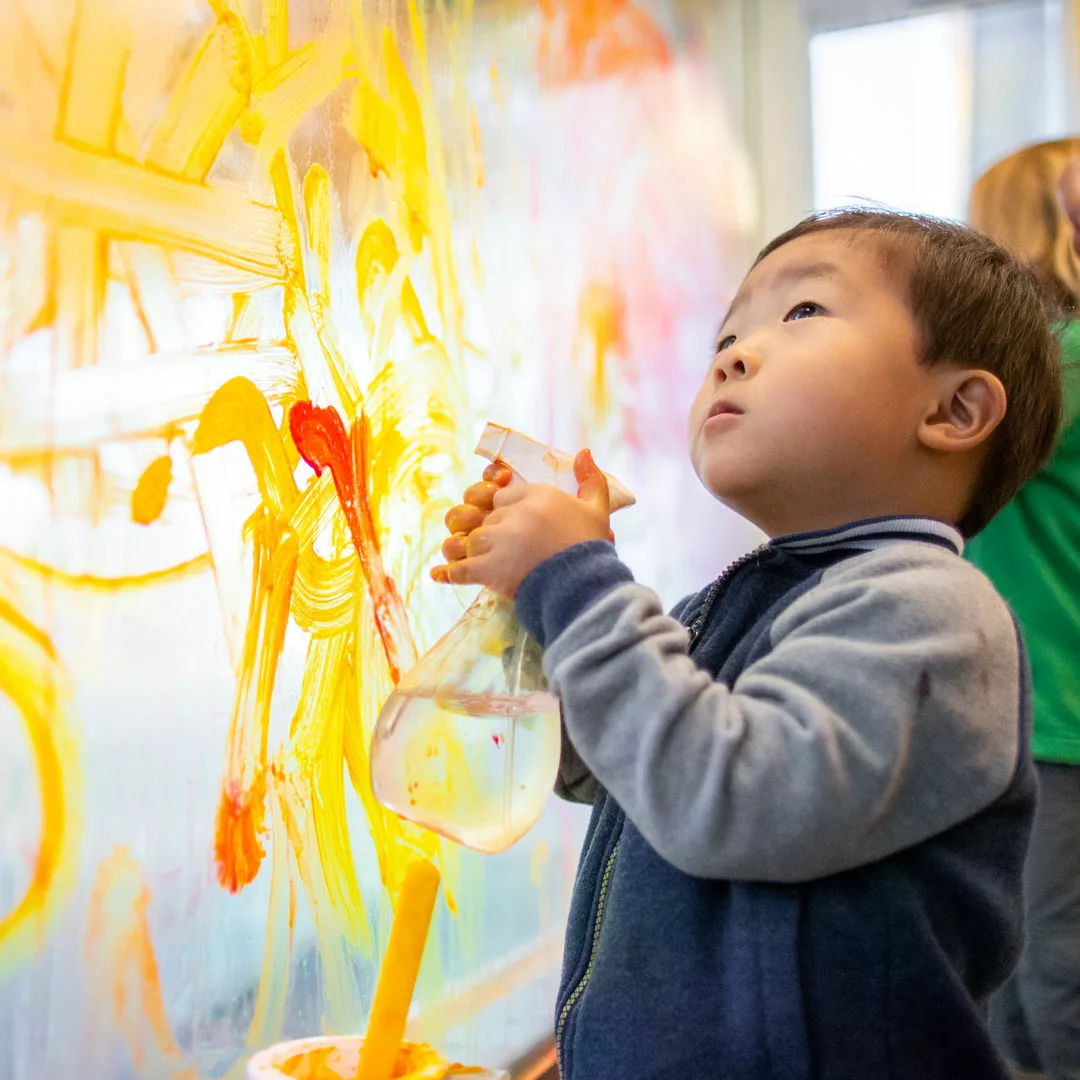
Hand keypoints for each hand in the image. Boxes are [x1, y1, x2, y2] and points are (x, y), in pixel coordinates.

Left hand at [431, 450, 612, 597]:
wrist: (584, 585)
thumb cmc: (590, 548)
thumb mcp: (597, 509)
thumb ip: (591, 479)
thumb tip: (584, 451)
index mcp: (535, 495)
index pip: (502, 496)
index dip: (502, 509)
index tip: (510, 522)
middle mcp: (512, 514)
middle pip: (485, 518)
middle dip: (487, 532)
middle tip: (497, 547)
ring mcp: (497, 541)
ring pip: (468, 540)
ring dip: (466, 550)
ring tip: (468, 557)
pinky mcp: (488, 569)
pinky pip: (458, 569)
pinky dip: (447, 573)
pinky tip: (437, 574)